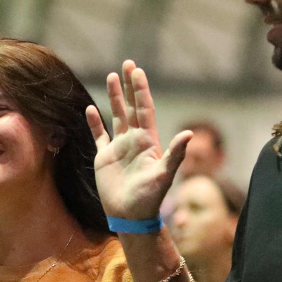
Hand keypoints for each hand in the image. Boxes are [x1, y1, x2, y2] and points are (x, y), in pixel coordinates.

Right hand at [86, 61, 192, 220]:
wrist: (131, 217)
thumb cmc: (150, 198)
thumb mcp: (164, 175)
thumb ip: (175, 154)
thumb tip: (190, 134)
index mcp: (148, 141)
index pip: (144, 109)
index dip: (141, 90)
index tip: (137, 71)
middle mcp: (134, 140)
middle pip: (131, 107)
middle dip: (130, 86)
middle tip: (128, 64)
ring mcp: (119, 148)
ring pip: (116, 116)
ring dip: (114, 97)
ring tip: (112, 77)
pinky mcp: (105, 158)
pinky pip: (99, 136)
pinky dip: (94, 123)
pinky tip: (91, 109)